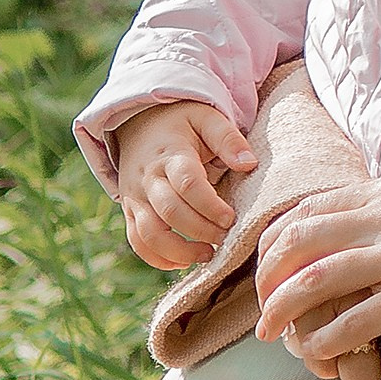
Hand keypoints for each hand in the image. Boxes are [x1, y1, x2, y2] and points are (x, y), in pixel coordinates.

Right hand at [114, 100, 255, 270]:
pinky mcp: (131, 211)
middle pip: (170, 212)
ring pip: (150, 234)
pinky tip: (184, 261)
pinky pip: (138, 242)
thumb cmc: (183, 123)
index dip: (210, 205)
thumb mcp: (207, 118)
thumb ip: (228, 139)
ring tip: (208, 254)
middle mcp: (148, 178)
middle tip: (226, 237)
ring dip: (180, 251)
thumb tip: (249, 164)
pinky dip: (158, 258)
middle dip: (201, 231)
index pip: (187, 183)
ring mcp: (136, 197)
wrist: (139, 122)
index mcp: (170, 154)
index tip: (231, 218)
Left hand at [251, 164, 380, 359]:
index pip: (310, 206)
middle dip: (268, 274)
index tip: (270, 264)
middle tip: (261, 303)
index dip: (279, 237)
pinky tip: (320, 354)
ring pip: (314, 280)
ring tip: (269, 334)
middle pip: (298, 240)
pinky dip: (328, 338)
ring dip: (282, 310)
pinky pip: (356, 320)